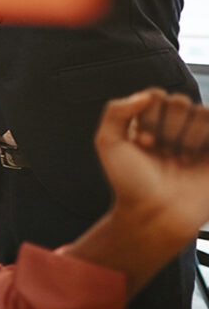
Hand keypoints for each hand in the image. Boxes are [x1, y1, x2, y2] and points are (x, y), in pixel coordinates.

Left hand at [68, 89, 208, 295]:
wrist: (156, 215)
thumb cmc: (129, 182)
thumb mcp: (108, 143)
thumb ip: (117, 109)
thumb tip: (148, 93)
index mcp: (147, 121)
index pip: (155, 95)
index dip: (149, 117)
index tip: (143, 143)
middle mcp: (172, 126)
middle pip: (179, 101)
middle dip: (168, 127)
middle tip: (162, 152)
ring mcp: (195, 138)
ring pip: (201, 111)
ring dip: (188, 136)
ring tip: (180, 158)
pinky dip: (205, 138)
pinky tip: (196, 157)